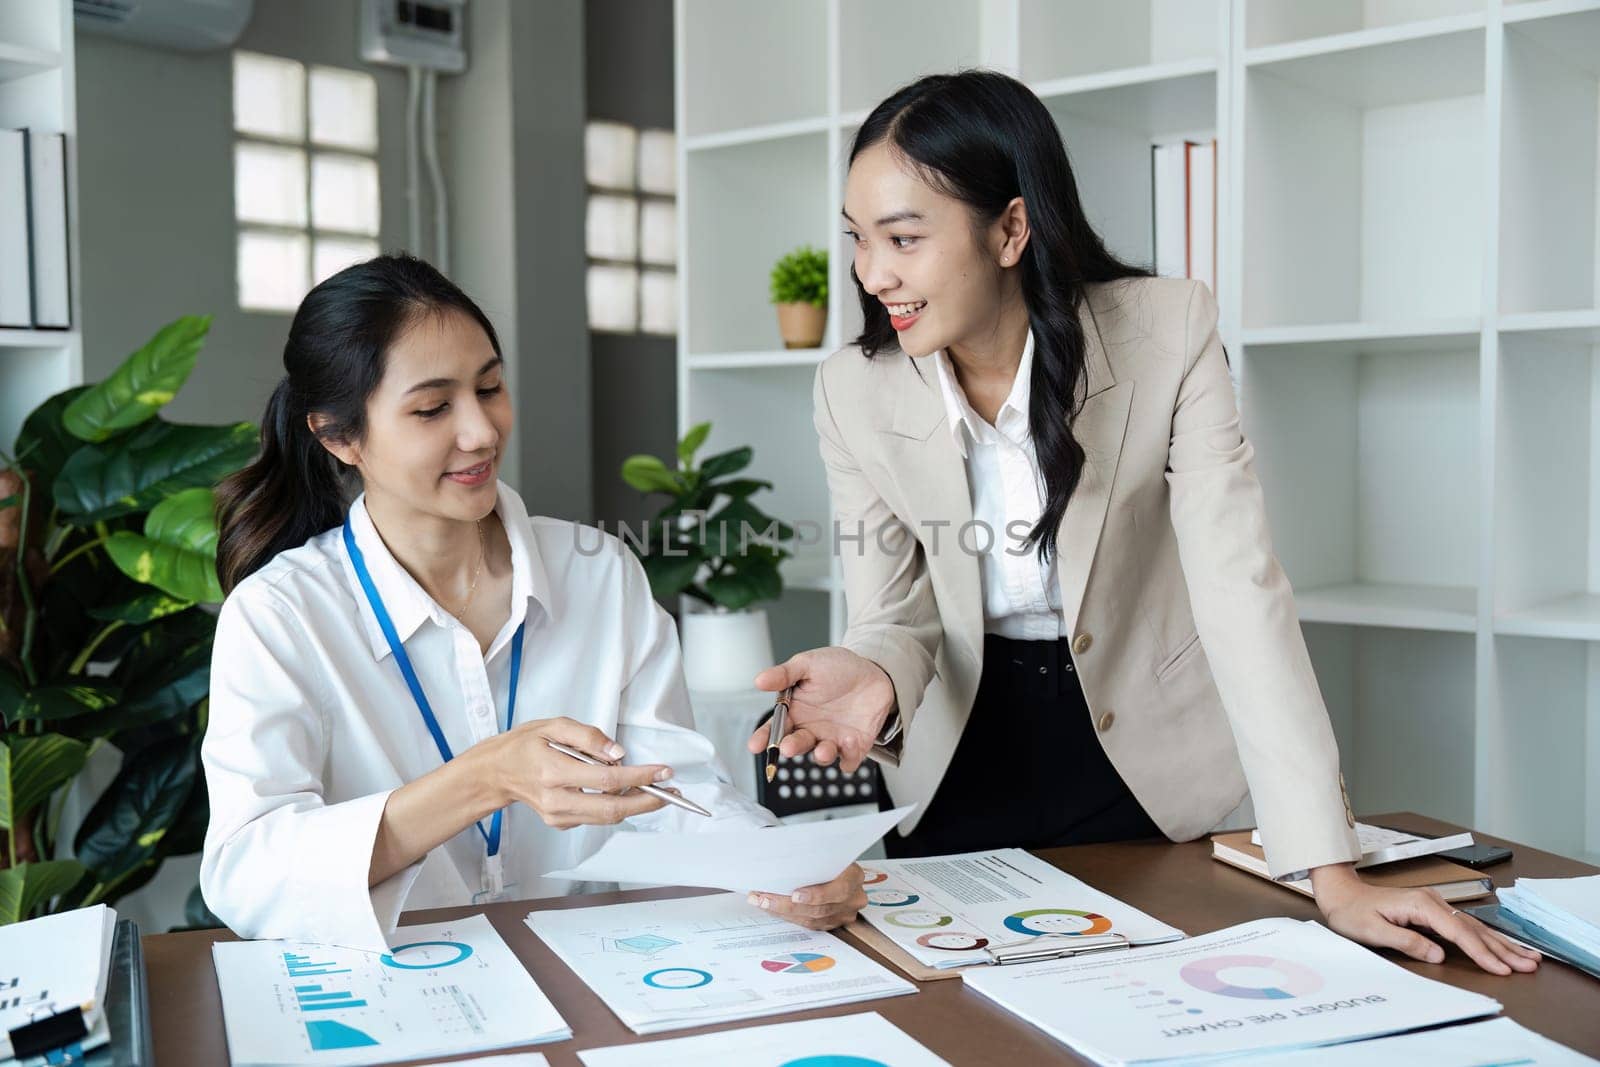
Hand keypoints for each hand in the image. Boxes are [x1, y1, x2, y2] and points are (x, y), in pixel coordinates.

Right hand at [486, 716, 674, 828]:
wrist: (497, 772)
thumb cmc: (524, 745)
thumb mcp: (554, 726)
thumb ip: (588, 737)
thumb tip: (618, 753)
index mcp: (553, 773)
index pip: (607, 780)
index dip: (640, 777)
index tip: (663, 771)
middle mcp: (556, 801)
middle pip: (612, 808)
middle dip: (647, 801)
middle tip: (671, 791)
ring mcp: (557, 816)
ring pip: (606, 818)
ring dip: (636, 806)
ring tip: (656, 791)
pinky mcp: (560, 823)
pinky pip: (595, 817)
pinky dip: (613, 806)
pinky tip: (622, 793)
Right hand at [744, 647, 895, 772]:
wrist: (873, 671)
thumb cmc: (838, 668)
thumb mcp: (808, 664)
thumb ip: (784, 674)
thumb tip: (759, 681)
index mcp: (795, 711)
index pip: (774, 728)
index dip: (764, 738)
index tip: (755, 746)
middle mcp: (811, 729)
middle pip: (796, 744)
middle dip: (791, 747)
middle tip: (788, 747)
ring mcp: (832, 738)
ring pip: (822, 755)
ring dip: (821, 755)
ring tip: (823, 749)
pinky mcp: (855, 745)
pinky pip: (850, 758)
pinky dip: (849, 757)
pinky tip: (850, 742)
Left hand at [747, 864, 867, 930]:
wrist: (831, 860)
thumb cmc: (825, 853)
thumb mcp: (822, 848)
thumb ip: (810, 856)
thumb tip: (779, 854)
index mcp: (855, 876)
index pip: (840, 889)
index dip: (817, 895)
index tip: (794, 894)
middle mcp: (853, 898)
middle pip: (820, 909)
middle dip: (787, 905)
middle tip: (764, 899)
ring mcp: (844, 913)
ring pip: (811, 919)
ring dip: (782, 911)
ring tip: (761, 902)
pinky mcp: (832, 922)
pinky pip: (808, 924)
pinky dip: (787, 916)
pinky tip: (771, 907)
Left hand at [1311, 863, 1539, 974]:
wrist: (1342, 894)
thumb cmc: (1353, 912)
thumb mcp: (1374, 931)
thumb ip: (1407, 942)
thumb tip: (1438, 954)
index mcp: (1421, 905)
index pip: (1459, 933)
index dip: (1482, 953)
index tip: (1501, 968)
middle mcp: (1433, 902)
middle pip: (1474, 928)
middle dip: (1503, 948)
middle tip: (1529, 964)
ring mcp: (1434, 904)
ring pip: (1474, 926)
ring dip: (1501, 942)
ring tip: (1527, 956)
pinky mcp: (1433, 910)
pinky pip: (1465, 926)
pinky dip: (1486, 937)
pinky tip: (1500, 944)